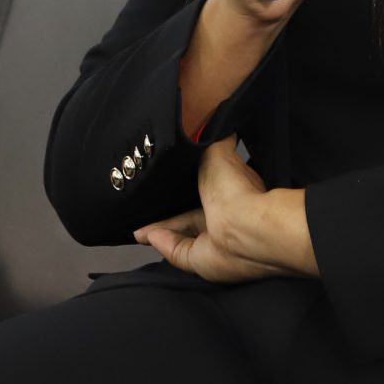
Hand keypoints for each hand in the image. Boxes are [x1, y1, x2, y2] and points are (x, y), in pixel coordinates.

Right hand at [134, 142, 316, 283]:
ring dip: (159, 231)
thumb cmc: (235, 187)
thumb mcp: (221, 150)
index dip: (183, 189)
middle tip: (146, 208)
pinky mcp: (200, 262)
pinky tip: (146, 235)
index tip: (167, 185)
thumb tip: (218, 121)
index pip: (202, 192)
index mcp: (229, 195)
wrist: (244, 225)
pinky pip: (176, 253)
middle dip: (168, 215)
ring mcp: (212, 243)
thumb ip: (217, 138)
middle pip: (189, 218)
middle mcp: (222, 220)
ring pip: (180, 238)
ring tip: (139, 226)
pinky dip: (162, 244)